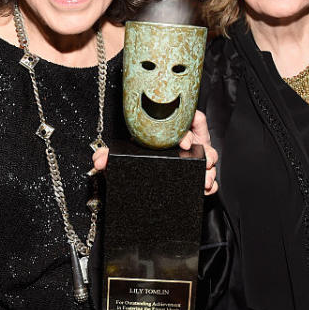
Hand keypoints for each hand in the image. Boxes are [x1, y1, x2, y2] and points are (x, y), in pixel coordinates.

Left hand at [92, 110, 218, 194]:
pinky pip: (209, 179)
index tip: (184, 143)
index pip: (187, 120)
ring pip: (209, 160)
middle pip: (203, 142)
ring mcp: (192, 160)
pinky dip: (210, 185)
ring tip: (205, 180)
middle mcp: (184, 145)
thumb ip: (109, 157)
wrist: (142, 187)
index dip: (189, 129)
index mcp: (169, 132)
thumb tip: (98, 160)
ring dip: (209, 170)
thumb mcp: (123, 157)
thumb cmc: (136, 161)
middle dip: (206, 153)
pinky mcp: (196, 176)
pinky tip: (206, 188)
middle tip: (203, 162)